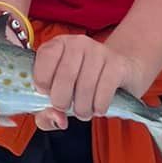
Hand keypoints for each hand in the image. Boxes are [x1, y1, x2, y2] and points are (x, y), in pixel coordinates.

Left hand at [32, 33, 147, 121]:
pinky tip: (98, 107)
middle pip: (65, 76)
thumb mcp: (58, 97)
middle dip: (62, 102)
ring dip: (82, 109)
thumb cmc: (81, 85)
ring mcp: (99, 51)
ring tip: (83, 111)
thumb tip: (58, 119)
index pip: (45, 57)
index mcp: (58, 45)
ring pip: (85, 86)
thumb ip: (46, 115)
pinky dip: (99, 106)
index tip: (46, 94)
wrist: (119, 73)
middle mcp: (78, 43)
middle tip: (66, 108)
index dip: (42, 82)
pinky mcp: (118, 64)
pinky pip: (104, 90)